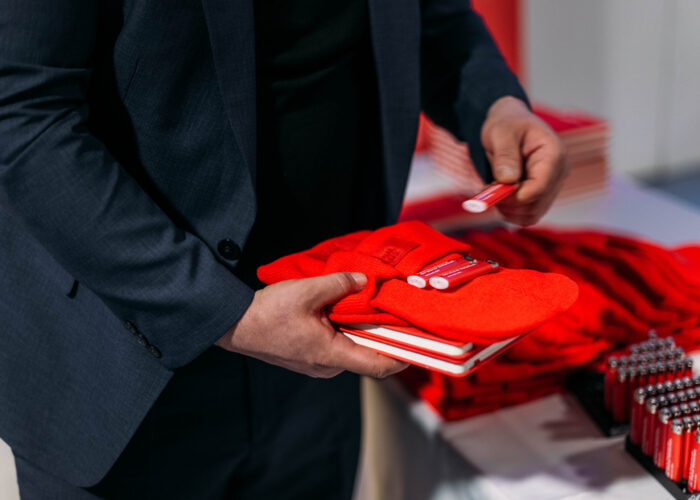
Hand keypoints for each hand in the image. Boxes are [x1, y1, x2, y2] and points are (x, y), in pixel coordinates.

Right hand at [216, 272, 408, 378]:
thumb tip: (363, 280)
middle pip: (367, 355)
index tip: (421, 344)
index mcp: (332, 355)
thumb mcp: (307, 291)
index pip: (379, 365)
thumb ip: (339, 284)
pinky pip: (336, 347)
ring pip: (351, 349)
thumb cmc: (268, 312)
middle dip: (383, 335)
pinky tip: (343, 310)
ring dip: (361, 330)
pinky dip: (345, 331)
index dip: (404, 357)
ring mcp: (317, 364)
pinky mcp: (308, 358)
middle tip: (396, 311)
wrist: (234, 325)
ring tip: (369, 304)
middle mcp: (328, 366)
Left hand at [480, 96, 569, 225]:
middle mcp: (559, 173)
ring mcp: (553, 186)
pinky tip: (500, 197)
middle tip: (488, 190)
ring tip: (493, 191)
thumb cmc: (507, 124)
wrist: (511, 124)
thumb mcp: (501, 132)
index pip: (539, 188)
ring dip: (508, 210)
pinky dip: (511, 212)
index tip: (491, 190)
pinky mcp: (543, 195)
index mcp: (554, 155)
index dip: (514, 196)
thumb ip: (505, 155)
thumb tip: (507, 180)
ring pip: (532, 215)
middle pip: (535, 205)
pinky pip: (529, 215)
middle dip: (508, 203)